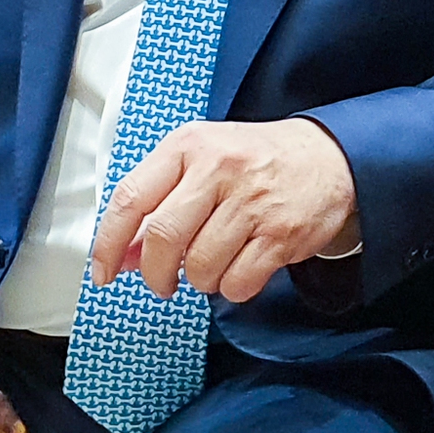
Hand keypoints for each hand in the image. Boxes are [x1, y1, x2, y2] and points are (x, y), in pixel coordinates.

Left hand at [89, 118, 358, 303]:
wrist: (329, 157)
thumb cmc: (256, 160)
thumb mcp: (202, 161)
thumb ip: (160, 203)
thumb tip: (122, 257)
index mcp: (190, 145)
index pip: (131, 198)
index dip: (108, 244)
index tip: (104, 272)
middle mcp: (219, 168)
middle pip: (163, 239)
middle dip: (156, 275)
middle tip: (163, 283)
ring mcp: (252, 201)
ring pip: (200, 268)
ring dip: (201, 280)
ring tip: (216, 261)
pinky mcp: (281, 232)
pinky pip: (237, 282)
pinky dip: (233, 287)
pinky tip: (242, 266)